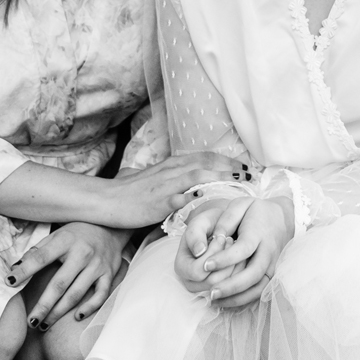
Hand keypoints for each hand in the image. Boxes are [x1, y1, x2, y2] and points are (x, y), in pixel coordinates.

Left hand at [8, 222, 125, 328]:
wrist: (111, 226)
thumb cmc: (78, 233)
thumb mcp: (57, 235)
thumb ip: (38, 251)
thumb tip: (15, 268)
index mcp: (65, 241)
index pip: (41, 257)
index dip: (24, 270)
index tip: (9, 282)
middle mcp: (82, 253)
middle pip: (59, 284)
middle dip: (43, 305)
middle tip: (30, 321)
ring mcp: (97, 265)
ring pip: (76, 293)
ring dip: (59, 312)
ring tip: (44, 325)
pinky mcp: (109, 274)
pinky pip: (100, 295)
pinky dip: (89, 307)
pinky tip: (76, 317)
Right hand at [106, 150, 249, 227]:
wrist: (107, 199)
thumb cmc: (129, 191)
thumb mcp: (154, 178)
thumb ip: (170, 176)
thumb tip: (184, 179)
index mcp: (172, 164)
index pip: (206, 157)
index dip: (227, 160)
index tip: (245, 167)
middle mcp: (172, 171)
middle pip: (207, 163)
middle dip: (231, 167)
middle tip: (251, 175)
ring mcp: (166, 185)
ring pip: (197, 175)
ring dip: (221, 177)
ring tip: (240, 183)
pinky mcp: (159, 202)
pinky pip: (179, 198)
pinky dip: (195, 197)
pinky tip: (209, 198)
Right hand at [172, 196, 239, 295]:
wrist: (220, 227)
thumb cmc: (209, 224)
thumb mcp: (199, 223)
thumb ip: (195, 234)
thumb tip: (199, 252)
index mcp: (181, 267)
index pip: (197, 272)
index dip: (212, 255)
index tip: (221, 237)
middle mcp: (191, 282)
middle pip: (212, 284)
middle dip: (225, 261)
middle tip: (231, 240)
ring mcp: (205, 289)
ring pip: (225, 288)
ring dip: (234, 266)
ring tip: (236, 247)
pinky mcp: (220, 290)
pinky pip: (234, 289)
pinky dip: (241, 273)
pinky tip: (242, 256)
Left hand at [182, 195, 292, 309]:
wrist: (283, 218)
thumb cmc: (257, 211)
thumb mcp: (241, 204)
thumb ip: (228, 218)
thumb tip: (217, 236)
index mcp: (259, 232)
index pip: (244, 249)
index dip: (225, 259)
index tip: (205, 265)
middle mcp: (268, 250)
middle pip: (253, 273)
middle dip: (232, 285)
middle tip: (210, 291)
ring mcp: (272, 264)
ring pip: (258, 286)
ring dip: (238, 296)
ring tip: (215, 300)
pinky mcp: (273, 273)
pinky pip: (261, 290)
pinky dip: (244, 299)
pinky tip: (226, 301)